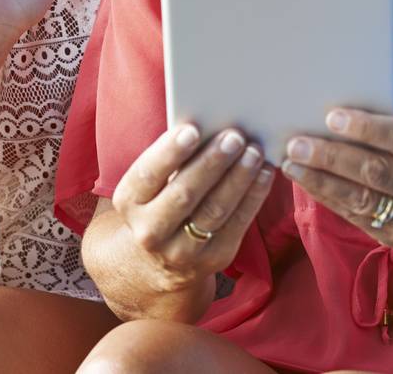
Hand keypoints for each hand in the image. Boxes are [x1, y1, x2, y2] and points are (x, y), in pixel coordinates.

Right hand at [111, 123, 274, 294]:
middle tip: (234, 137)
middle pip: (185, 194)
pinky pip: (238, 224)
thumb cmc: (154, 207)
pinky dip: (254, 196)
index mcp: (128, 205)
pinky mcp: (214, 259)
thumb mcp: (146, 189)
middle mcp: (150, 232)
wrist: (154, 265)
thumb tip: (207, 128)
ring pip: (215, 210)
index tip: (192, 129)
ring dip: (238, 178)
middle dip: (212, 163)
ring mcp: (182, 251)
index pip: (147, 176)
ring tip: (254, 152)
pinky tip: (264, 174)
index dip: (169, 153)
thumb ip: (168, 162)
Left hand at [280, 109, 392, 252]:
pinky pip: (354, 215)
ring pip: (361, 199)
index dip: (366, 128)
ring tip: (292, 163)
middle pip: (376, 172)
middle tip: (297, 144)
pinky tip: (306, 182)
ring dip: (320, 180)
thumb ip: (392, 133)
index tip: (331, 117)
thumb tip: (334, 119)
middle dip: (331, 157)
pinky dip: (327, 196)